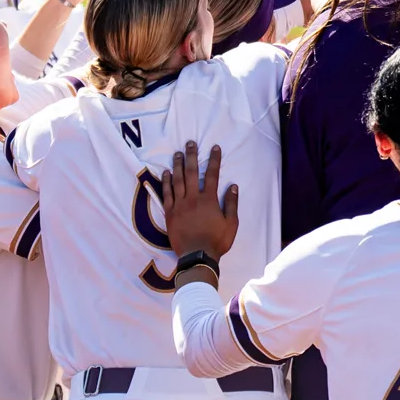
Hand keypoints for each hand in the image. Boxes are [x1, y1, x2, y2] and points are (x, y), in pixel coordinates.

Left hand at [160, 142, 239, 258]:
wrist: (197, 256)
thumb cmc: (217, 241)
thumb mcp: (231, 224)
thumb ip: (231, 204)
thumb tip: (233, 186)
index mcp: (209, 200)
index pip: (213, 175)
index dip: (214, 160)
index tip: (214, 147)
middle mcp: (193, 199)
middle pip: (192, 173)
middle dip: (192, 156)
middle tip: (190, 143)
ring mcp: (180, 205)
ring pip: (178, 180)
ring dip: (178, 165)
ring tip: (178, 153)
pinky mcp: (170, 213)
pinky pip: (167, 194)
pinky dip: (166, 182)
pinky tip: (166, 173)